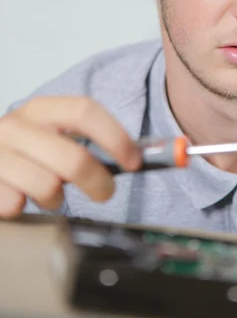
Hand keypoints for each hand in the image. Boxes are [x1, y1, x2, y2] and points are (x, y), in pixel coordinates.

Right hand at [0, 96, 140, 217]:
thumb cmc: (26, 153)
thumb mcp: (52, 135)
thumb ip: (85, 141)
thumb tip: (138, 157)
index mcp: (41, 109)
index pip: (85, 111)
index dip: (116, 137)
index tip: (134, 161)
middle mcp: (16, 126)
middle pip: (74, 158)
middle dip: (98, 182)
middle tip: (104, 192)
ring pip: (48, 187)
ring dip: (55, 199)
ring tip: (50, 193)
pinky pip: (16, 205)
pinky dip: (23, 209)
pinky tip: (21, 197)